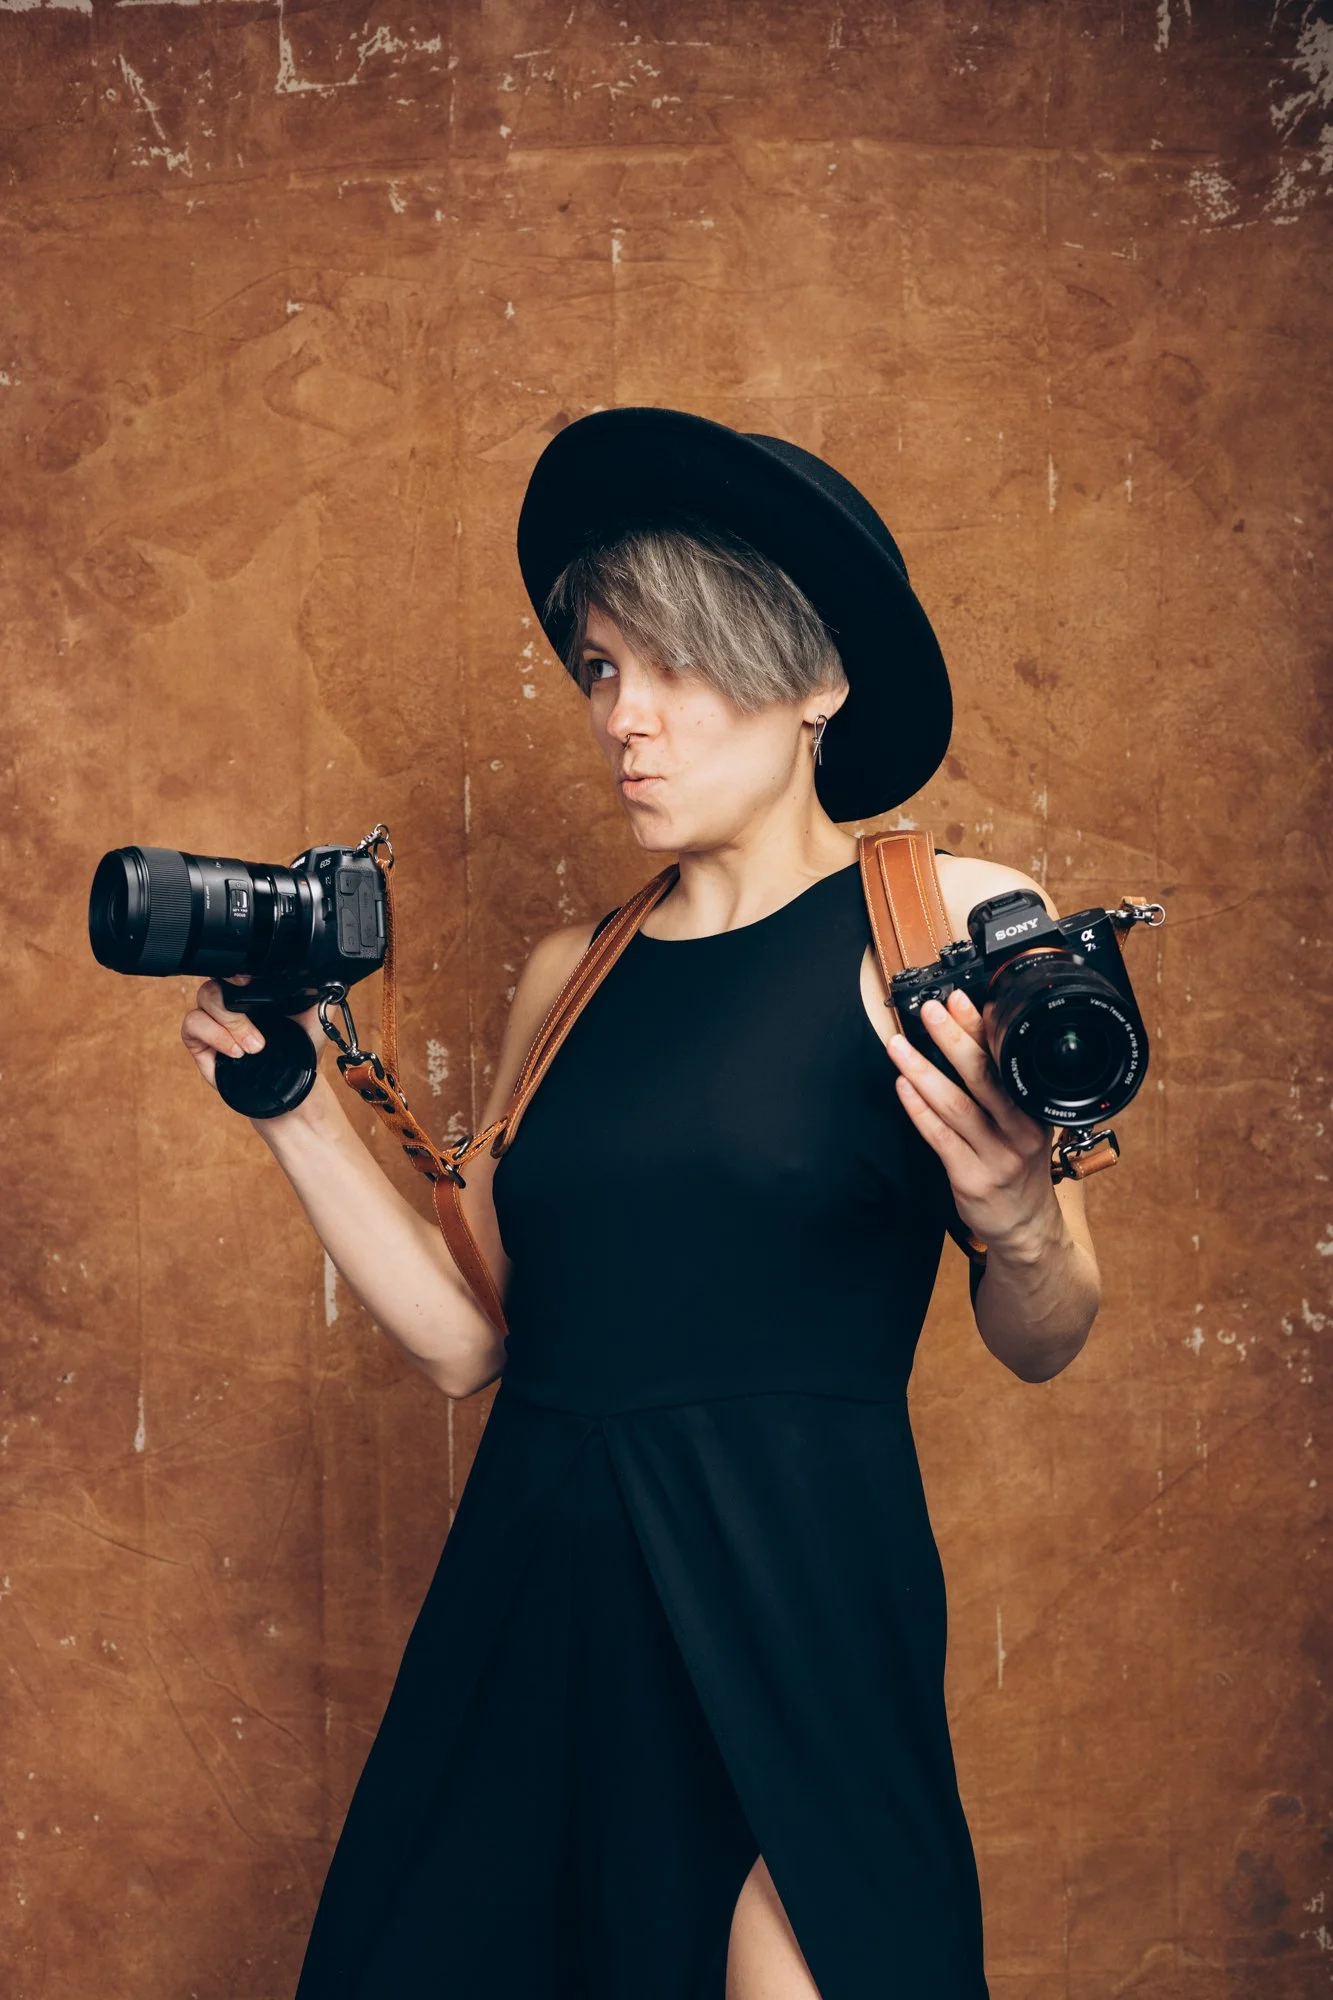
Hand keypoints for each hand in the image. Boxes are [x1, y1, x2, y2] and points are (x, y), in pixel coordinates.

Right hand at [180, 972, 325, 1094]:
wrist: (293, 1086)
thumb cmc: (303, 1050)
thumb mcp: (317, 1017)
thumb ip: (320, 993)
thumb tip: (326, 974)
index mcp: (255, 990)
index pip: (237, 969)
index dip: (236, 970)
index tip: (246, 980)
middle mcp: (231, 1001)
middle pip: (216, 983)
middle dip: (233, 1008)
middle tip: (258, 1037)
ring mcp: (214, 1020)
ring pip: (203, 999)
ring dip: (228, 1025)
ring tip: (252, 1048)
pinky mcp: (200, 1041)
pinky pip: (192, 1024)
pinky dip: (213, 1036)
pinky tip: (234, 1051)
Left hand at [886, 990, 1059, 1253]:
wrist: (1028, 1229)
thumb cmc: (1021, 1169)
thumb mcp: (1027, 1124)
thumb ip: (1004, 1086)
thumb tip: (971, 1034)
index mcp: (1036, 1108)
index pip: (1008, 1059)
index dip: (982, 1027)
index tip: (960, 998)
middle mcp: (1021, 1130)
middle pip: (984, 1077)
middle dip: (954, 1039)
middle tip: (930, 1010)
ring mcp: (997, 1156)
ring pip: (956, 1106)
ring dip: (924, 1071)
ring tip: (899, 1045)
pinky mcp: (971, 1178)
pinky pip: (940, 1138)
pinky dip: (919, 1110)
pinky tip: (902, 1087)